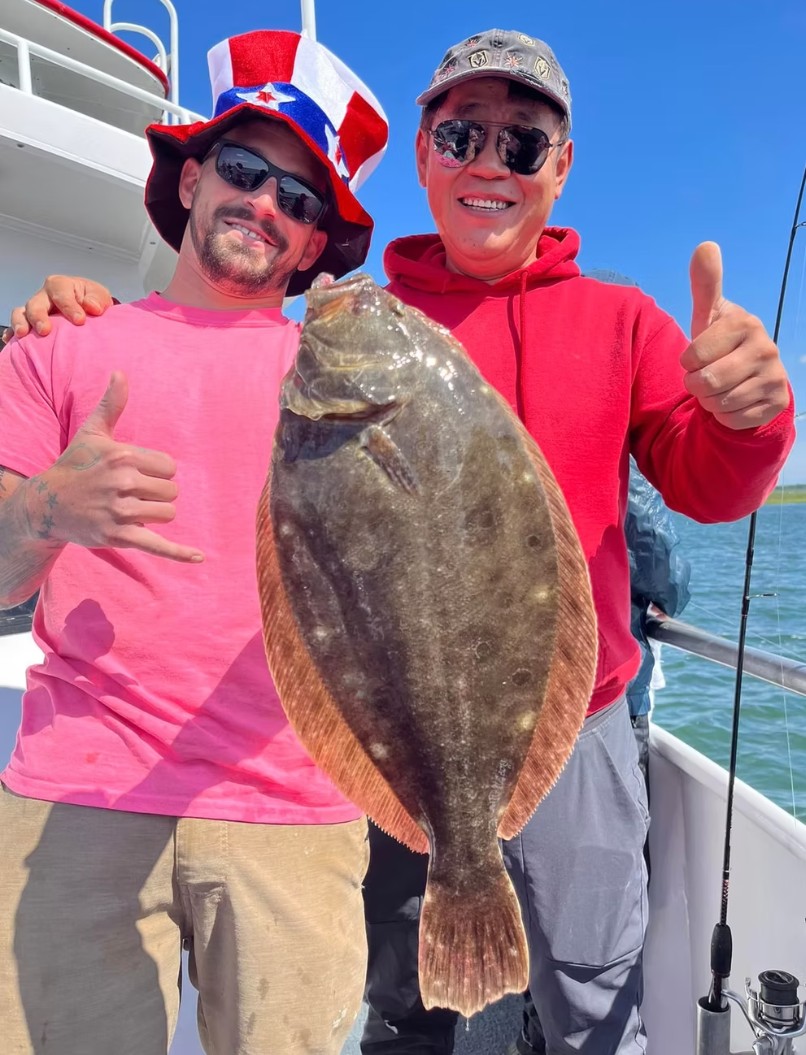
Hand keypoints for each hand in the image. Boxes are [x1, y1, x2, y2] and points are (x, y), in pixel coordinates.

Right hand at [6, 276, 114, 340]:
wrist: (87, 310)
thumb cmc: (93, 302)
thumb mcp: (99, 297)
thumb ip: (97, 300)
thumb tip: (92, 307)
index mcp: (60, 285)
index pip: (61, 294)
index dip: (69, 306)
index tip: (80, 321)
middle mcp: (44, 296)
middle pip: (35, 303)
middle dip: (38, 316)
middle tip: (45, 330)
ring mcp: (34, 310)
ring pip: (21, 313)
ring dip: (20, 323)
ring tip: (23, 335)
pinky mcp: (29, 323)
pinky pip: (16, 328)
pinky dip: (12, 334)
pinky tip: (10, 341)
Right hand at [29, 372, 203, 563]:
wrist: (48, 504)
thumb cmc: (76, 466)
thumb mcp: (93, 434)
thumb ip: (111, 405)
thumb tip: (120, 373)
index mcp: (122, 456)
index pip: (170, 468)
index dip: (159, 473)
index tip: (137, 475)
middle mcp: (122, 482)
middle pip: (171, 492)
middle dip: (158, 495)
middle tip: (132, 494)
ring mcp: (119, 511)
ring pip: (167, 514)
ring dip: (156, 515)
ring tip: (131, 510)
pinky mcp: (118, 536)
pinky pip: (157, 545)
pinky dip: (178, 553)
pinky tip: (199, 558)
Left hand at [680, 242, 789, 429]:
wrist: (749, 380)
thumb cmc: (720, 345)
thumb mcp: (710, 316)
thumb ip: (705, 285)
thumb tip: (705, 245)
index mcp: (745, 323)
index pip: (693, 357)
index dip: (687, 363)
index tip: (698, 357)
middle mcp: (766, 348)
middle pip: (705, 382)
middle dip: (696, 385)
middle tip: (706, 376)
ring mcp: (774, 377)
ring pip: (718, 404)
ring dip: (710, 402)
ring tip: (720, 388)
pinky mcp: (775, 404)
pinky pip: (731, 420)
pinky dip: (725, 417)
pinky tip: (734, 402)